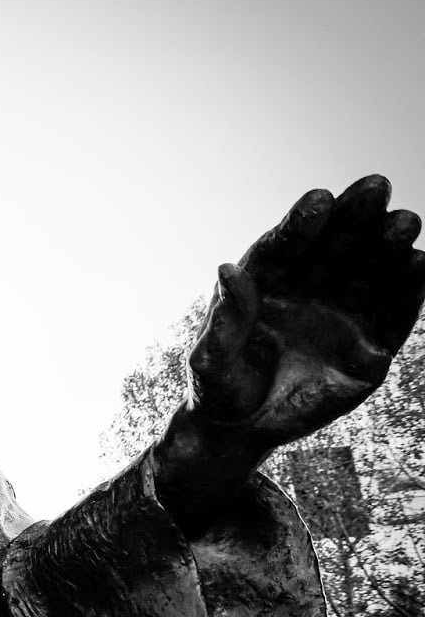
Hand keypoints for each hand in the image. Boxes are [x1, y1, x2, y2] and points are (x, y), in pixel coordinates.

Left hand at [188, 174, 424, 444]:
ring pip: (368, 272)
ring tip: (404, 221)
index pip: (284, 246)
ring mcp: (341, 314)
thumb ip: (224, 320)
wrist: (242, 430)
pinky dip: (409, 291)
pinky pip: (393, 313)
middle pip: (333, 248)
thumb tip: (226, 269)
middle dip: (354, 218)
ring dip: (388, 246)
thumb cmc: (219, 388)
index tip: (318, 198)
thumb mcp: (212, 359)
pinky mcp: (370, 346)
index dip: (301, 222)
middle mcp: (307, 290)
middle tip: (375, 186)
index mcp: (265, 284)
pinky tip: (421, 263)